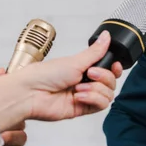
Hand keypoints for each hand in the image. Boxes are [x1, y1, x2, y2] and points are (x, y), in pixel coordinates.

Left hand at [0, 31, 122, 124]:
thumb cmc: (44, 75)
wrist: (30, 93)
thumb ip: (95, 51)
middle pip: (111, 82)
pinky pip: (100, 105)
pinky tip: (79, 96)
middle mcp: (85, 82)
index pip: (108, 69)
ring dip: (96, 89)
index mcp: (83, 68)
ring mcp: (84, 96)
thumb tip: (106, 36)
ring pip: (108, 94)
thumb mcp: (75, 60)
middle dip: (104, 77)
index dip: (115, 68)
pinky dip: (93, 99)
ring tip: (79, 87)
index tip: (114, 65)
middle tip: (90, 73)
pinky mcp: (82, 109)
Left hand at [0, 70, 25, 145]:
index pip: (6, 99)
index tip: (18, 86)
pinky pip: (21, 139)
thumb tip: (1, 72)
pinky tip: (2, 135)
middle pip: (18, 109)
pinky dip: (15, 136)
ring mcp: (2, 136)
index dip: (13, 93)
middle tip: (12, 104)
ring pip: (22, 123)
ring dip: (15, 122)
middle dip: (17, 106)